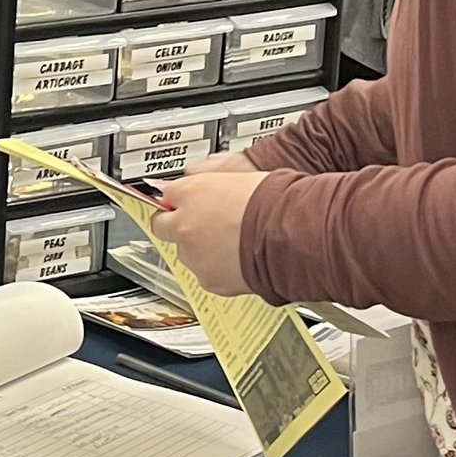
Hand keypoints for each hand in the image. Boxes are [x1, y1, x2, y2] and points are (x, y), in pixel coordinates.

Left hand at [151, 159, 267, 295]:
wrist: (292, 236)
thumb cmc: (275, 203)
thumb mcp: (238, 177)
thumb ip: (210, 183)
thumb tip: (198, 186)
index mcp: (192, 192)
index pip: (166, 195)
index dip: (175, 202)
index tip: (177, 205)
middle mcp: (185, 224)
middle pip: (164, 226)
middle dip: (178, 226)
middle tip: (202, 225)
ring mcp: (194, 254)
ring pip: (185, 253)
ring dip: (200, 249)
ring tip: (231, 242)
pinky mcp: (208, 279)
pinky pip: (204, 273)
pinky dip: (217, 268)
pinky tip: (237, 258)